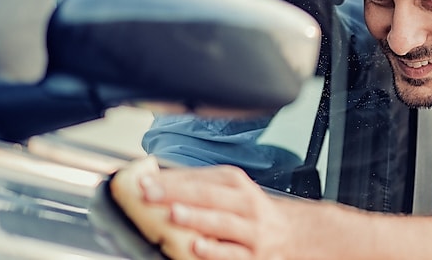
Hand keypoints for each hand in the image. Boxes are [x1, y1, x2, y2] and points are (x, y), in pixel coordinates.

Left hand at [139, 165, 293, 259]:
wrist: (289, 232)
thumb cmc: (248, 211)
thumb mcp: (230, 191)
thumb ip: (198, 186)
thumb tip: (155, 182)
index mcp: (235, 183)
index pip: (200, 178)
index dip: (171, 180)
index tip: (143, 181)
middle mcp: (245, 203)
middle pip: (209, 196)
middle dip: (177, 194)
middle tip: (150, 194)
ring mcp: (251, 230)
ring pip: (222, 222)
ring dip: (197, 218)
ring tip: (174, 214)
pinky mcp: (254, 256)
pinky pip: (233, 254)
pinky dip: (215, 251)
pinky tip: (198, 247)